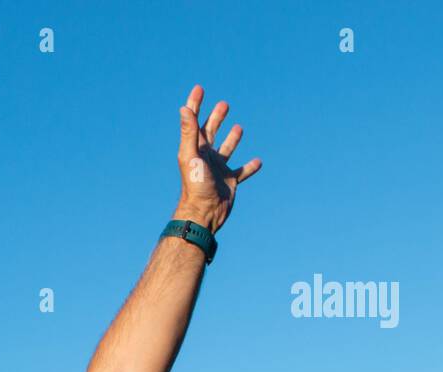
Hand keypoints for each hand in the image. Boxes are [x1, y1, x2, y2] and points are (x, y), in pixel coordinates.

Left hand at [173, 85, 261, 234]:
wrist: (203, 212)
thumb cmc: (195, 185)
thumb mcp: (191, 155)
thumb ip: (189, 132)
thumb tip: (184, 109)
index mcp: (195, 148)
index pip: (194, 120)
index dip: (195, 103)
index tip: (200, 88)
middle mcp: (206, 156)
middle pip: (211, 132)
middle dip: (216, 117)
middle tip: (224, 104)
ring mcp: (218, 168)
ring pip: (226, 149)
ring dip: (232, 138)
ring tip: (239, 127)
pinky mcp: (229, 181)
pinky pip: (242, 172)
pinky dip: (250, 167)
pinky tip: (258, 161)